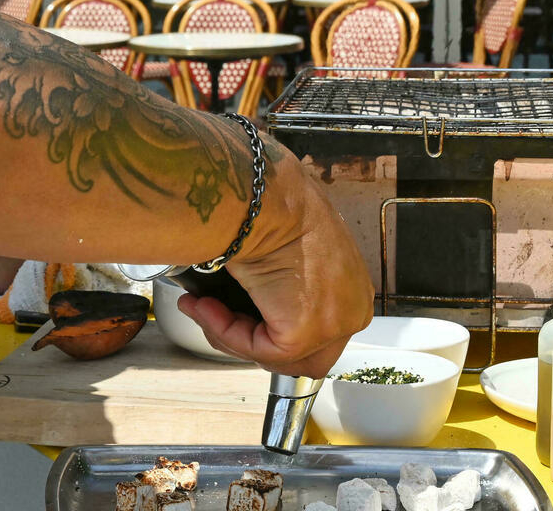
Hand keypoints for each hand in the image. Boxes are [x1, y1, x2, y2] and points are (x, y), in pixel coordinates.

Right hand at [177, 155, 373, 376]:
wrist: (262, 197)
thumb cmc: (272, 203)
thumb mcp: (283, 241)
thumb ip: (277, 275)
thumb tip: (249, 285)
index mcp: (352, 285)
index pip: (312, 329)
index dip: (265, 325)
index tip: (228, 306)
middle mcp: (352, 308)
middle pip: (298, 351)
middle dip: (251, 338)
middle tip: (213, 313)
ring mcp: (334, 324)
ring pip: (276, 355)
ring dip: (231, 334)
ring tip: (200, 307)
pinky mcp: (304, 333)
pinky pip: (256, 348)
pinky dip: (224, 331)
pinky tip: (203, 307)